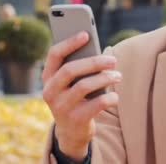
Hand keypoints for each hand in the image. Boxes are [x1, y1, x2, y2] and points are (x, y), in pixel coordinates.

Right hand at [42, 32, 121, 160]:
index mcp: (48, 77)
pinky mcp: (75, 120)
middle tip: (113, 60)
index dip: (69, 42)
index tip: (86, 34)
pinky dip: (109, 98)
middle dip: (94, 62)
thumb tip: (101, 52)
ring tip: (118, 75)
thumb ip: (79, 67)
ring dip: (105, 78)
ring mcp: (61, 107)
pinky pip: (96, 104)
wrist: (71, 132)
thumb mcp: (71, 83)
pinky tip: (115, 96)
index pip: (54, 54)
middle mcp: (50, 92)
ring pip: (84, 86)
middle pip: (70, 70)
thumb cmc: (75, 97)